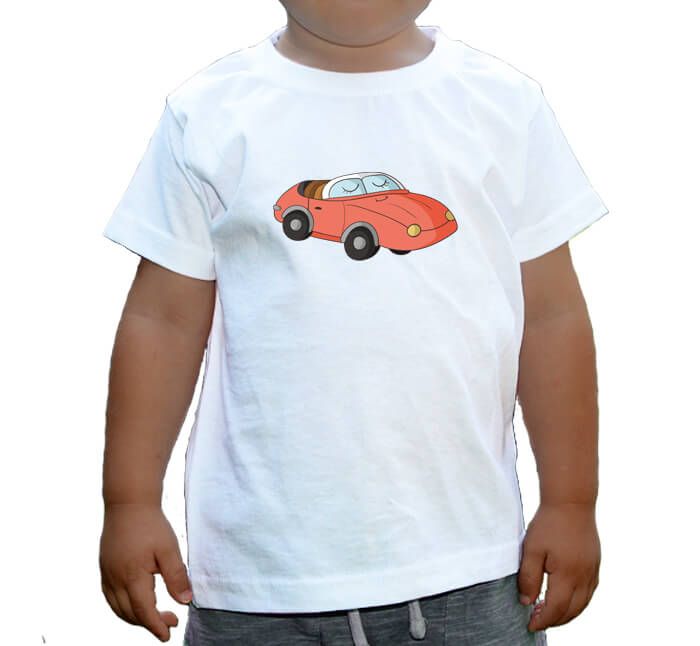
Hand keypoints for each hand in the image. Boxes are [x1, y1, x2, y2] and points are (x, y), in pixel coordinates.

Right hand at [99, 503, 192, 641]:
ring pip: (118, 608)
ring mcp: (107, 574)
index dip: (156, 625)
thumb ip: (176, 576)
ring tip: (156, 615)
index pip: (144, 611)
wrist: (128, 503)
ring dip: (135, 617)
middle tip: (171, 621)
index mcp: (132, 576)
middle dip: (149, 623)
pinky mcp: (104, 568)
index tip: (169, 633)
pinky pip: (110, 597)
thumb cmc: (151, 524)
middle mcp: (115, 579)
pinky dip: (123, 607)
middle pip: (130, 614)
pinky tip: (136, 603)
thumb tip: (185, 601)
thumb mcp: (169, 549)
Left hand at [517, 502, 600, 631]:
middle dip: (555, 620)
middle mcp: (584, 577)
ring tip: (550, 614)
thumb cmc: (549, 523)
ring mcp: (592, 571)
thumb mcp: (531, 549)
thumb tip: (527, 601)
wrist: (572, 502)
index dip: (542, 620)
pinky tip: (567, 599)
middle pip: (571, 611)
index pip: (555, 609)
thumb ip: (528, 577)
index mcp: (567, 575)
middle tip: (538, 621)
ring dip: (568, 614)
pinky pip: (589, 592)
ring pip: (583, 604)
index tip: (530, 625)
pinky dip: (579, 602)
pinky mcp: (595, 564)